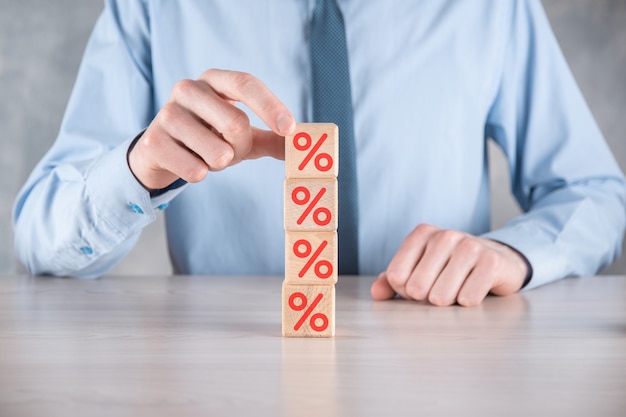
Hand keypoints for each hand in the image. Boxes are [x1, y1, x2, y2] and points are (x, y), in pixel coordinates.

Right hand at [128, 69, 295, 189]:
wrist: (160, 151)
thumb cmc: (208, 136)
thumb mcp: (241, 133)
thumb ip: (272, 137)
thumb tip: (304, 144)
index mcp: (214, 80)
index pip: (245, 84)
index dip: (270, 106)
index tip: (289, 129)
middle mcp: (187, 89)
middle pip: (236, 123)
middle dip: (241, 148)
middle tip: (230, 152)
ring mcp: (166, 114)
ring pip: (217, 153)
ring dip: (220, 164)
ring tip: (205, 155)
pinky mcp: (152, 142)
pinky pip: (195, 171)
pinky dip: (201, 174)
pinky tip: (188, 163)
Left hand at [370, 224, 527, 305]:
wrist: (497, 261)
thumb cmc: (450, 268)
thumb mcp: (419, 269)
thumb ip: (393, 281)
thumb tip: (376, 294)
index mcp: (422, 234)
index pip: (396, 276)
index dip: (405, 291)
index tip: (421, 285)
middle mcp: (444, 236)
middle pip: (417, 289)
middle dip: (427, 299)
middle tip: (442, 289)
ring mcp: (469, 245)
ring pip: (441, 296)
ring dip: (448, 303)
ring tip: (458, 288)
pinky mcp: (491, 261)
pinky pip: (467, 299)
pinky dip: (468, 302)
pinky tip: (475, 288)